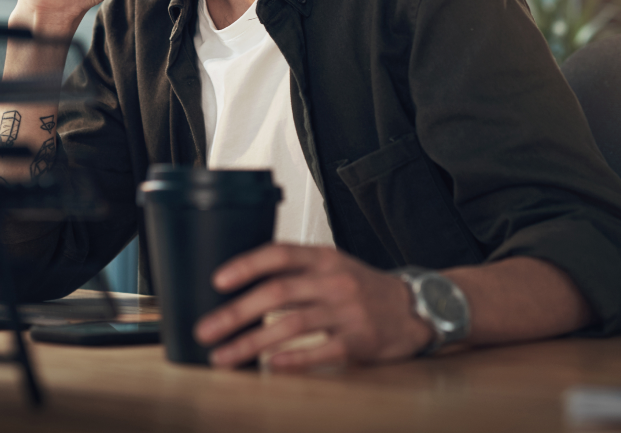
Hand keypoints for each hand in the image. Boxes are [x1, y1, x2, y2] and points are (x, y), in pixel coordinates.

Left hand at [193, 244, 433, 369]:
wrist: (414, 308)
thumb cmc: (362, 287)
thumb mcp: (331, 265)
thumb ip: (294, 272)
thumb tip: (241, 287)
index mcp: (322, 258)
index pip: (278, 254)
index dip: (245, 265)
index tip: (216, 281)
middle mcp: (333, 280)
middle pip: (277, 293)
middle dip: (236, 312)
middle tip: (206, 329)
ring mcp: (347, 311)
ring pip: (291, 325)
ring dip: (251, 342)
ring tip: (224, 356)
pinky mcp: (360, 341)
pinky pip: (321, 350)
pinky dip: (293, 359)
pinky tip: (270, 366)